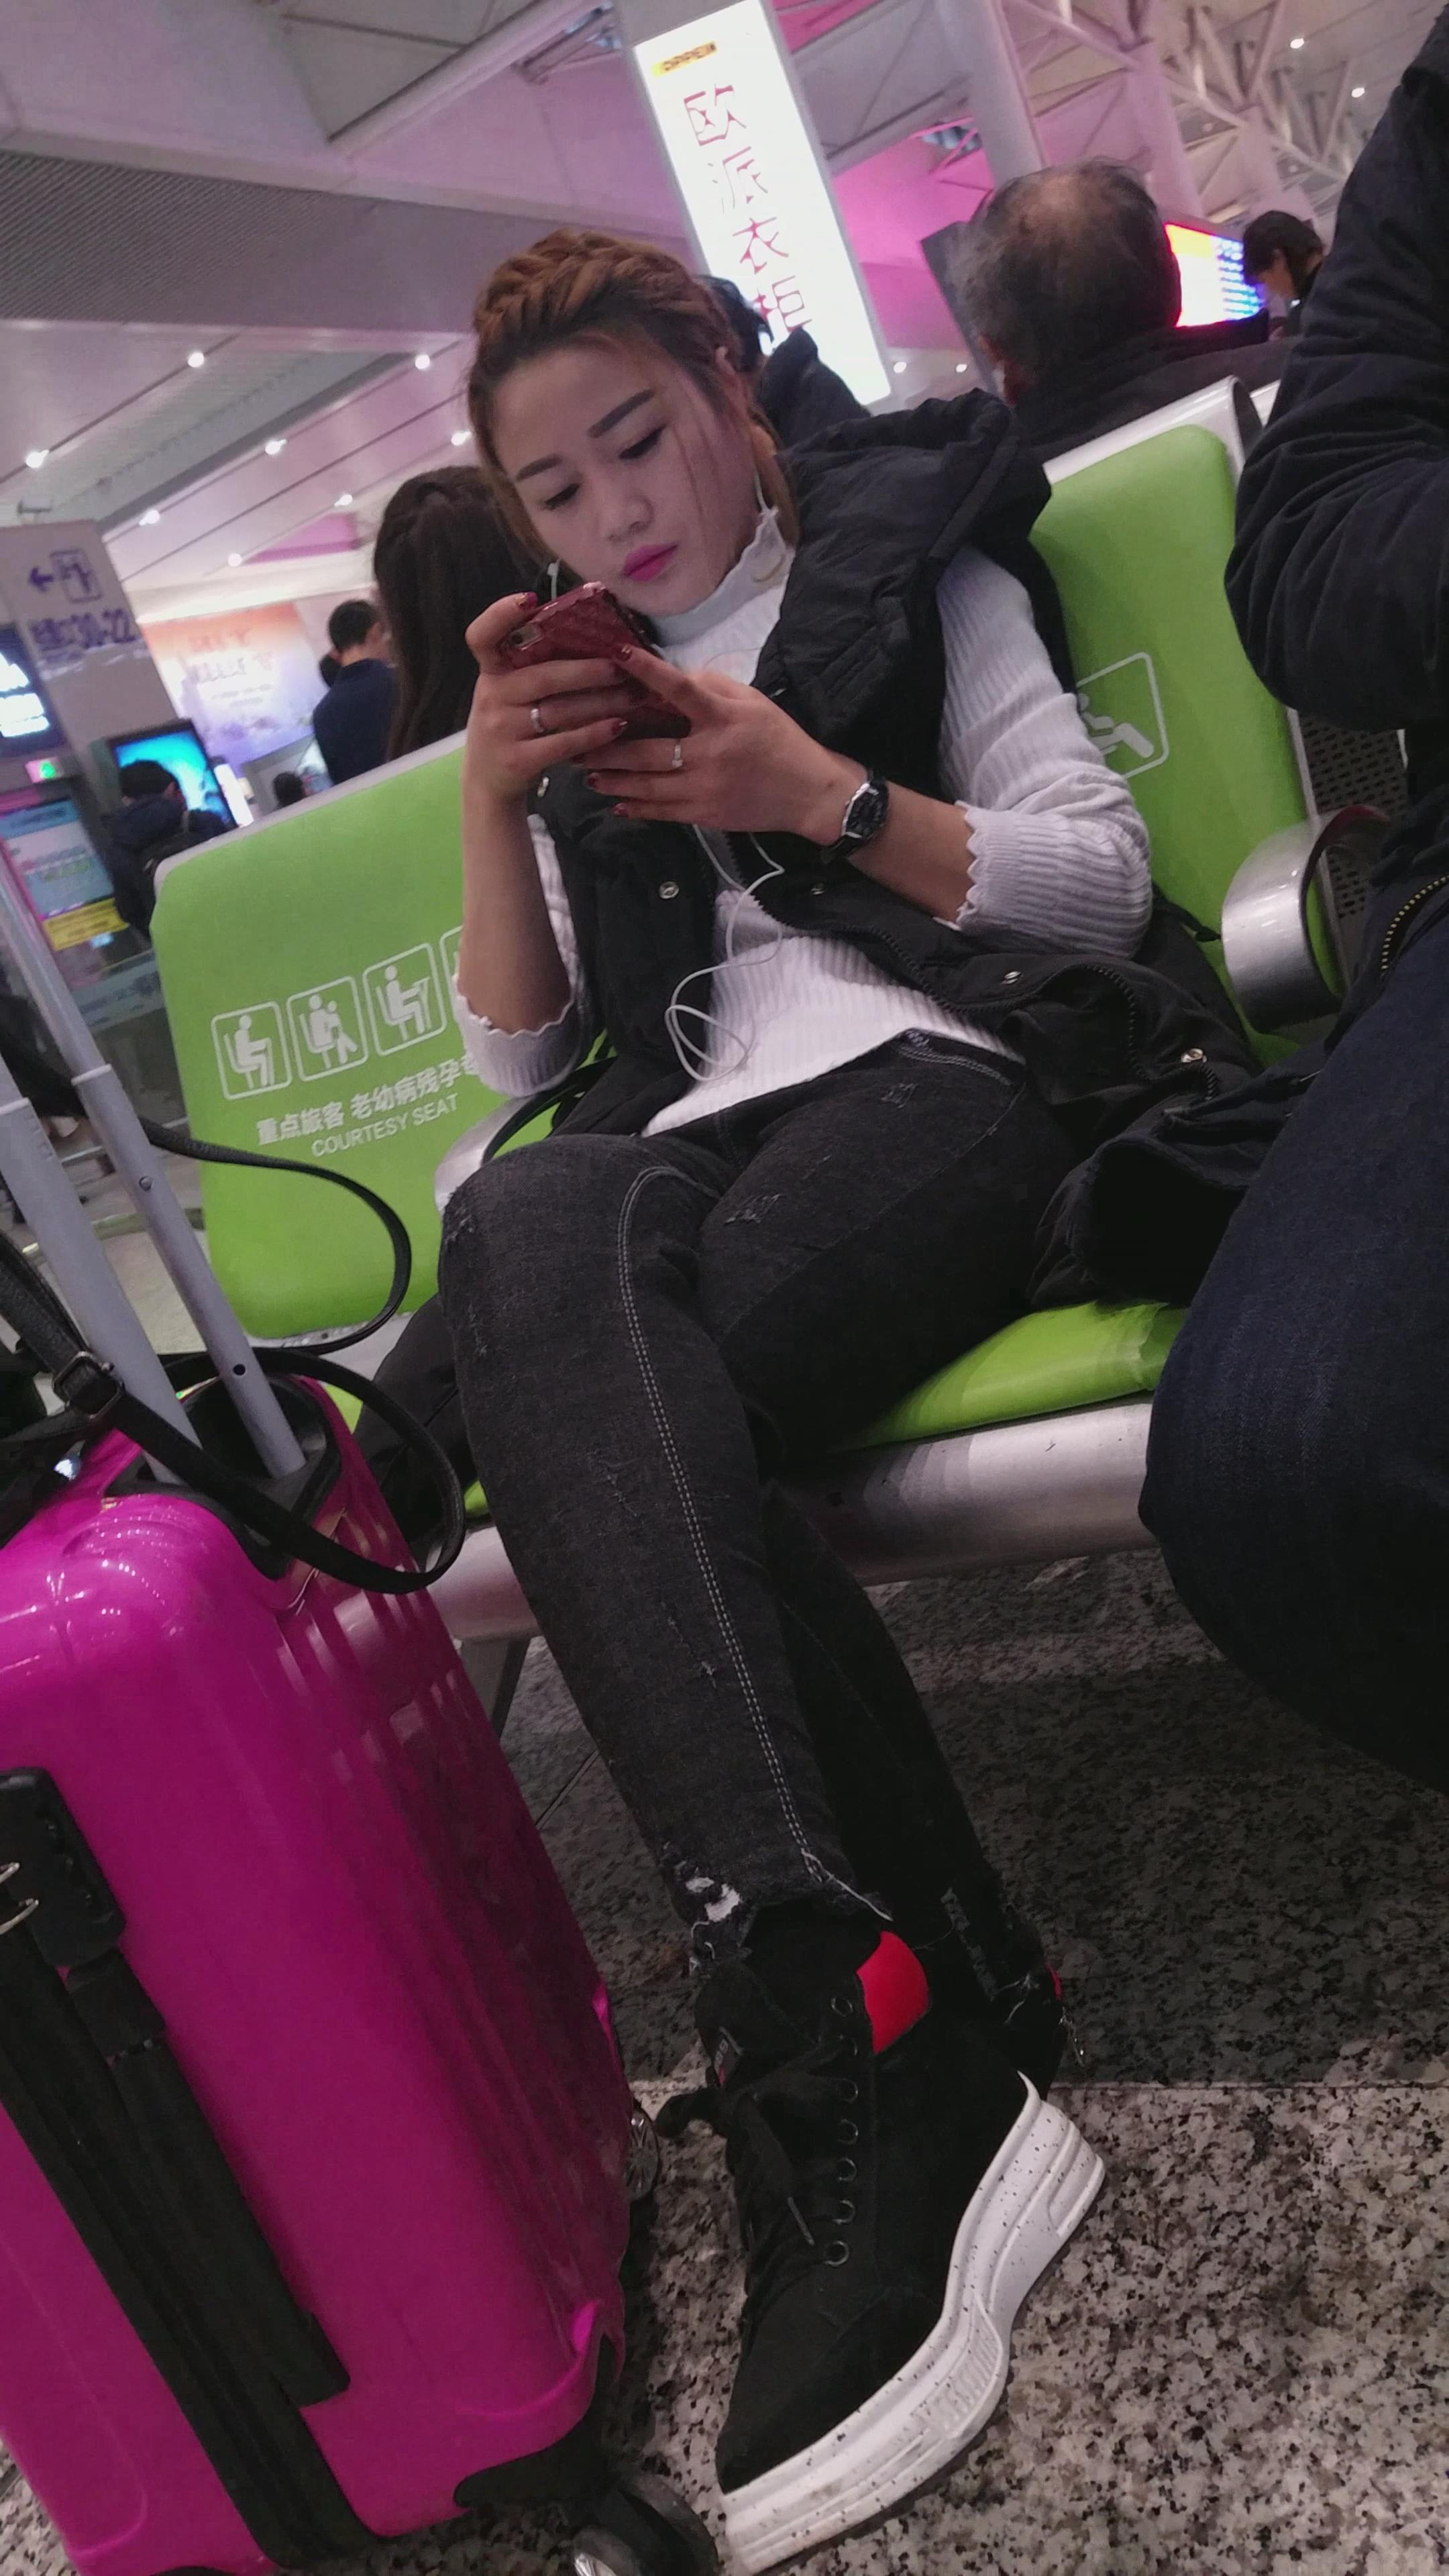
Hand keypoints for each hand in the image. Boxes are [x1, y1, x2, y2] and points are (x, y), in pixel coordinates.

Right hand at [462, 593, 638, 808]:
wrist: (487, 784)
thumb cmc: (510, 727)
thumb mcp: (509, 693)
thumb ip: (533, 667)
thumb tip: (591, 637)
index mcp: (490, 672)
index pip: (482, 636)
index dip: (501, 613)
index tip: (531, 599)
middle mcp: (491, 697)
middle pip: (544, 676)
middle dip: (589, 670)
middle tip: (623, 665)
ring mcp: (501, 730)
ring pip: (560, 710)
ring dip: (602, 702)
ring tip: (634, 695)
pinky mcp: (517, 761)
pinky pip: (563, 743)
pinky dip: (594, 734)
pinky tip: (619, 726)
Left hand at [584, 645, 862, 842]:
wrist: (808, 793)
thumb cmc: (778, 740)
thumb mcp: (753, 702)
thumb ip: (712, 687)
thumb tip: (674, 675)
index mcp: (723, 718)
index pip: (679, 689)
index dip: (646, 671)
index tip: (616, 653)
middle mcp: (709, 754)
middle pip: (647, 749)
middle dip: (607, 744)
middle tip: (575, 738)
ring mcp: (704, 789)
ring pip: (647, 784)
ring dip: (612, 778)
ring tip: (586, 772)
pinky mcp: (705, 815)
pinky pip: (662, 811)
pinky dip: (636, 807)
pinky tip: (615, 802)